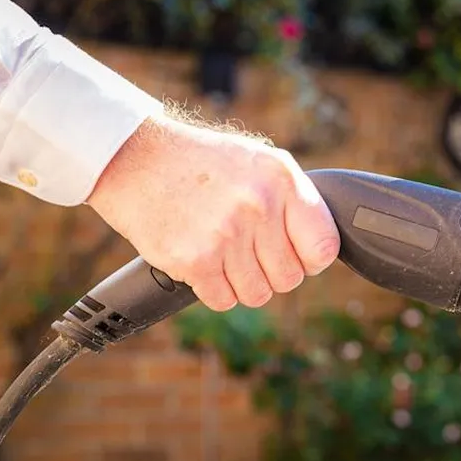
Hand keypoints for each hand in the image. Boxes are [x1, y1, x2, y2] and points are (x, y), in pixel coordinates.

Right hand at [85, 113, 339, 310]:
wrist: (137, 160)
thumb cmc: (202, 164)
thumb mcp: (259, 161)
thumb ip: (293, 200)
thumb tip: (321, 247)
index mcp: (282, 180)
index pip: (324, 247)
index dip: (311, 259)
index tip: (296, 255)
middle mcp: (258, 207)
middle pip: (289, 279)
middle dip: (272, 272)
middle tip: (249, 251)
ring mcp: (226, 235)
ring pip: (257, 294)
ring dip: (241, 282)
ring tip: (223, 251)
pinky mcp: (195, 260)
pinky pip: (223, 300)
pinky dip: (214, 289)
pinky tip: (203, 260)